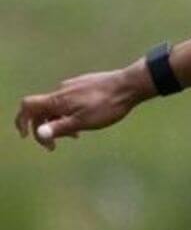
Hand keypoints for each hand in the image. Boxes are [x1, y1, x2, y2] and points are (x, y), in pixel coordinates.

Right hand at [15, 65, 151, 151]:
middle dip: (45, 128)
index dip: (21, 121)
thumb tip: (39, 133)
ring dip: (59, 122)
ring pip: (57, 106)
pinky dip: (70, 113)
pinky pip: (69, 100)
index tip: (27, 136)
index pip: (28, 106)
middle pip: (42, 109)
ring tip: (76, 135)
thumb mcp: (83, 122)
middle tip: (54, 146)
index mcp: (57, 100)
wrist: (130, 85)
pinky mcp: (85, 83)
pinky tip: (86, 119)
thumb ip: (60, 127)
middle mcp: (61, 90)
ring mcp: (73, 85)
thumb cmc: (108, 106)